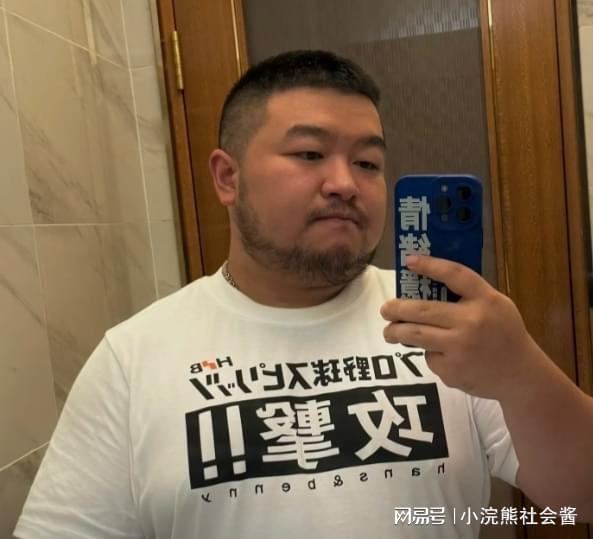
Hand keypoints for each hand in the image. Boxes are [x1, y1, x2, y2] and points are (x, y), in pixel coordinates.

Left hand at [381, 255, 535, 398]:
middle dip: (396, 309)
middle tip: (385, 309)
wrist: (521, 376)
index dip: (430, 266)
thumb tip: (425, 285)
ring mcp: (460, 348)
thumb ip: (468, 296)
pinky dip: (430, 354)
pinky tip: (442, 356)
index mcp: (486, 301)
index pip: (454, 275)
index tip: (409, 261)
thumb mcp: (496, 306)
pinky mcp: (452, 371)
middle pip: (422, 310)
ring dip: (395, 332)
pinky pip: (430, 357)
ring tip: (389, 332)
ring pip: (415, 336)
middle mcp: (472, 322)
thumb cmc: (504, 334)